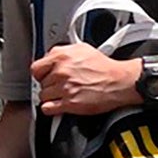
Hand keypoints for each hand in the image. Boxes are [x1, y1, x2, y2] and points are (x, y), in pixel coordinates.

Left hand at [28, 41, 147, 118]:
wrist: (121, 82)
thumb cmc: (106, 67)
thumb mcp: (83, 49)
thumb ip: (64, 52)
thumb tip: (52, 57)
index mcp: (61, 56)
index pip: (36, 67)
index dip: (42, 73)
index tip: (46, 76)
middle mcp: (61, 71)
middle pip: (41, 83)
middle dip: (49, 85)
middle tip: (60, 85)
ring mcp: (65, 88)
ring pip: (43, 96)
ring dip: (51, 97)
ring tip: (63, 94)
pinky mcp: (70, 103)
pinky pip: (47, 108)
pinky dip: (51, 108)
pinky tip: (58, 105)